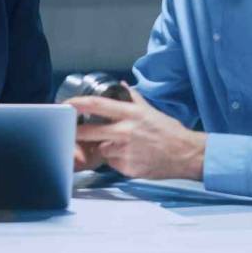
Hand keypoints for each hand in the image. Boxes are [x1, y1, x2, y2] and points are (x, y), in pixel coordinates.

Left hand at [68, 87, 205, 180]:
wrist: (186, 154)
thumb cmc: (169, 131)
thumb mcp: (149, 110)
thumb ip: (132, 98)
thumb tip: (120, 85)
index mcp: (130, 114)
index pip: (96, 105)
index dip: (77, 104)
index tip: (65, 104)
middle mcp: (125, 132)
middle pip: (88, 132)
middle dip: (77, 132)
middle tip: (73, 131)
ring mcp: (125, 151)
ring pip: (100, 149)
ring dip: (103, 148)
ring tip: (120, 146)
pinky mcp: (127, 168)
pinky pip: (112, 164)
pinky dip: (115, 161)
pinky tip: (129, 157)